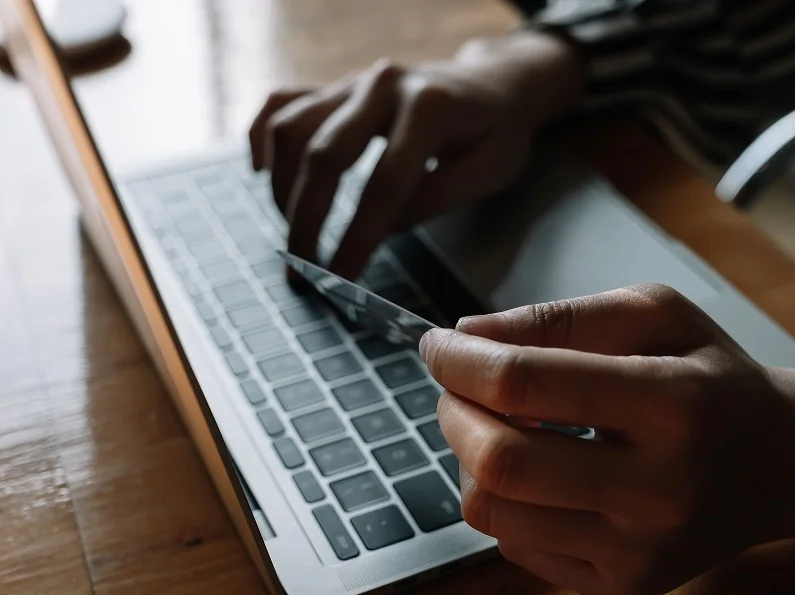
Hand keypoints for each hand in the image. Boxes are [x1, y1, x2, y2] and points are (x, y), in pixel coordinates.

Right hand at [248, 31, 583, 278]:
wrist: (496, 85)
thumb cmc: (498, 133)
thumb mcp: (490, 170)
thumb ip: (435, 197)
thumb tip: (378, 229)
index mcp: (429, 108)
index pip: (383, 185)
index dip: (356, 238)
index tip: (339, 280)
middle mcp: (383, 85)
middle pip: (324, 156)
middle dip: (305, 222)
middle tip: (300, 271)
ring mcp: (354, 81)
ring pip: (292, 130)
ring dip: (283, 189)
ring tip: (295, 234)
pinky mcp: (336, 85)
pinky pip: (281, 104)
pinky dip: (262, 139)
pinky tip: (262, 175)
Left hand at [419, 284, 794, 594]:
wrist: (782, 465)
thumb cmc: (713, 380)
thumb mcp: (656, 316)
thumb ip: (560, 318)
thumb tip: (467, 335)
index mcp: (673, 404)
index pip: (525, 384)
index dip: (460, 360)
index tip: (439, 345)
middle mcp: (660, 489)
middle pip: (498, 460)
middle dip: (452, 414)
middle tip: (458, 387)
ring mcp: (641, 549)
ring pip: (494, 509)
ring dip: (470, 457)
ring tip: (498, 427)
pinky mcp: (624, 584)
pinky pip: (515, 544)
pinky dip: (505, 500)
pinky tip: (541, 472)